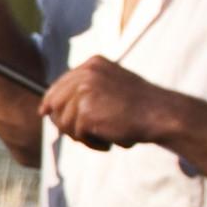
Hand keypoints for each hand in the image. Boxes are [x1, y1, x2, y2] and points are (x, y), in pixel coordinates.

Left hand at [38, 58, 190, 152]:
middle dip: (65, 122)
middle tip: (83, 134)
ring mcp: (85, 91)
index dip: (50, 101)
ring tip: (105, 135)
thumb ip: (87, 91)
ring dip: (81, 135)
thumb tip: (49, 107)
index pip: (59, 84)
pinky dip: (91, 142)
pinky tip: (108, 141)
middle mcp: (86, 73)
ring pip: (63, 122)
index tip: (45, 112)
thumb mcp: (111, 87)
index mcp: (93, 64)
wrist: (162, 114)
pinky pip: (76, 134)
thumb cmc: (141, 106)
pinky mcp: (86, 111)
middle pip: (54, 103)